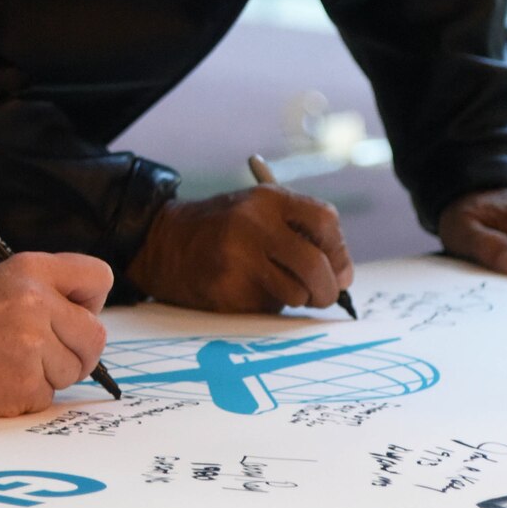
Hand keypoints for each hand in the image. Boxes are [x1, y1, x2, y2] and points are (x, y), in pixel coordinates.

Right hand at [0, 252, 111, 415]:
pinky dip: (28, 395)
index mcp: (33, 271)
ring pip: (73, 370)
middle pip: (95, 336)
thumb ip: (49, 289)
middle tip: (43, 351)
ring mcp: (31, 348)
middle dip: (77, 349)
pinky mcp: (24, 387)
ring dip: (49, 374)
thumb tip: (89, 316)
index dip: (90, 302)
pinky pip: (49, 396)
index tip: (75, 314)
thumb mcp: (3, 279)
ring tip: (8, 362)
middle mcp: (37, 304)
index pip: (99, 278)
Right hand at [126, 190, 354, 312]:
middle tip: (323, 297)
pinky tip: (244, 289)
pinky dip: (265, 304)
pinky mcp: (226, 288)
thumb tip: (344, 276)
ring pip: (295, 292)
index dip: (339, 251)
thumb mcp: (259, 213)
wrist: (162, 243)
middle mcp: (254, 224)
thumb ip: (301, 234)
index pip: (325, 221)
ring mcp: (238, 257)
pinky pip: (267, 307)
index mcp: (268, 200)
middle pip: (315, 264)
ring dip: (294, 298)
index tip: (339, 269)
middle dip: (327, 289)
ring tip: (272, 285)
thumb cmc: (222, 229)